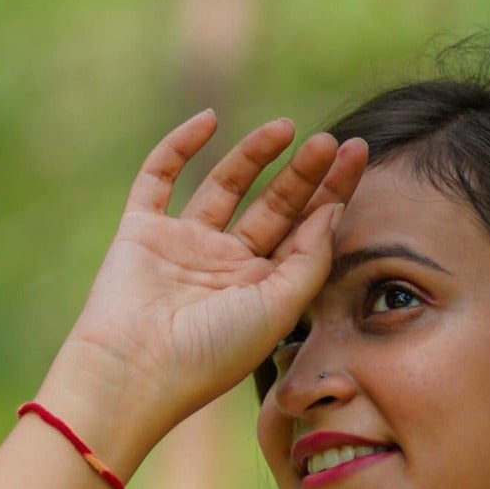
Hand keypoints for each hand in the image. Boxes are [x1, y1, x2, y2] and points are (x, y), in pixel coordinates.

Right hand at [35, 111, 370, 476]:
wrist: (134, 369)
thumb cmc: (211, 352)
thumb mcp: (278, 308)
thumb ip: (310, 258)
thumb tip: (334, 208)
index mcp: (262, 291)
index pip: (305, 232)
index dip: (332, 192)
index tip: (355, 153)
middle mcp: (226, 265)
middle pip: (273, 206)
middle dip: (303, 173)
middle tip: (328, 142)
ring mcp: (183, 245)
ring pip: (224, 186)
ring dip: (254, 154)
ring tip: (286, 127)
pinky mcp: (141, 231)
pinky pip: (159, 178)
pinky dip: (179, 146)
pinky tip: (209, 119)